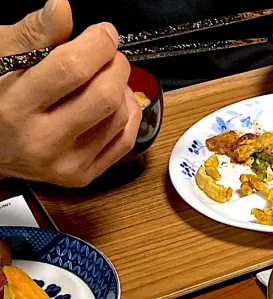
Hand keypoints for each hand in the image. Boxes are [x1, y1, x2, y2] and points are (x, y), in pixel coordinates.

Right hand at [0, 0, 138, 186]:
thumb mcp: (0, 56)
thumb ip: (32, 34)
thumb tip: (62, 9)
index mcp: (15, 107)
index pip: (72, 69)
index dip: (97, 44)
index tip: (104, 32)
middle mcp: (43, 140)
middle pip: (104, 96)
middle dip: (116, 65)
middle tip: (109, 52)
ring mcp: (67, 163)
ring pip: (119, 118)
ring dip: (123, 89)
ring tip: (108, 75)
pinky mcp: (83, 177)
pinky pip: (124, 142)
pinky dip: (129, 115)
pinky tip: (117, 100)